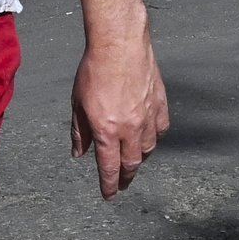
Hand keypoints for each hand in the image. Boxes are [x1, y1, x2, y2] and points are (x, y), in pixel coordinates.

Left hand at [70, 30, 168, 199]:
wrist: (120, 44)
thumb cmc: (94, 70)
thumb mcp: (77, 103)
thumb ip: (79, 131)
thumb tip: (79, 153)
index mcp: (106, 131)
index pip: (109, 168)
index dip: (109, 185)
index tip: (108, 195)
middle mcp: (130, 129)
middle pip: (131, 163)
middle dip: (126, 177)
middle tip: (122, 183)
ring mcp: (148, 117)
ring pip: (149, 149)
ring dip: (140, 159)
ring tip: (133, 161)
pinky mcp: (160, 104)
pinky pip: (161, 129)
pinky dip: (155, 138)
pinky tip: (149, 137)